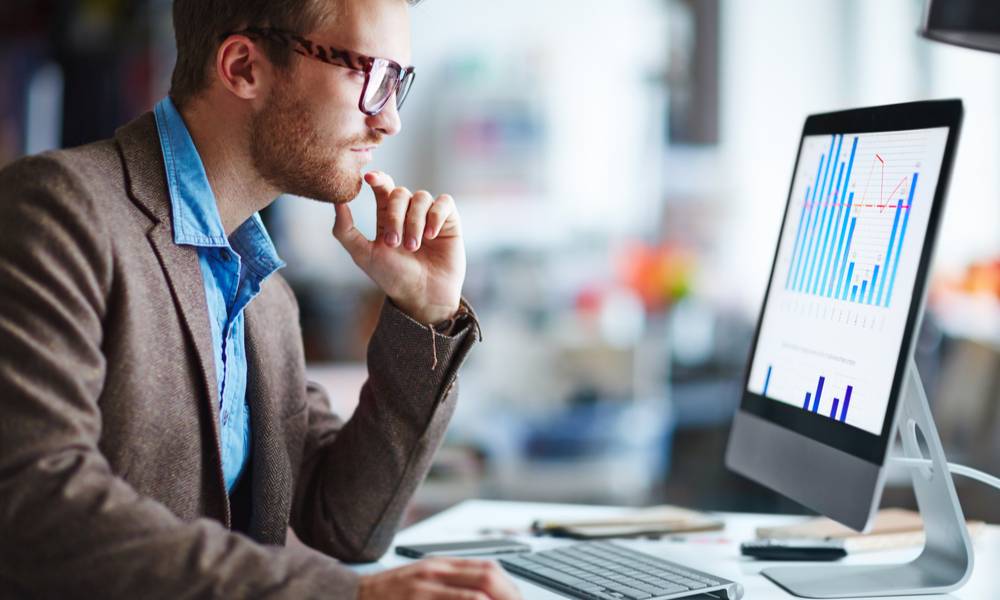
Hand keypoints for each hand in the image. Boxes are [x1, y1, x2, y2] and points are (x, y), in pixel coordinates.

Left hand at [333, 171, 465, 324]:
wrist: (422, 295)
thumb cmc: (392, 277)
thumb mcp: (363, 255)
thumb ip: (345, 230)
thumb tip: (337, 202)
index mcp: (387, 216)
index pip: (382, 187)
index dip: (377, 179)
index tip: (369, 179)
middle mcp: (408, 212)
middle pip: (400, 193)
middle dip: (396, 217)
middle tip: (395, 243)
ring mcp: (429, 215)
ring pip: (421, 197)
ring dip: (414, 222)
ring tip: (414, 247)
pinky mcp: (449, 221)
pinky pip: (444, 203)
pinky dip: (435, 216)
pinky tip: (432, 236)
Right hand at [357, 557, 521, 599]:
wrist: (355, 595)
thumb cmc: (391, 593)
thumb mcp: (424, 578)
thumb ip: (452, 582)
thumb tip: (483, 592)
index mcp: (441, 564)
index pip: (488, 567)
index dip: (509, 586)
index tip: (518, 599)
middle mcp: (437, 570)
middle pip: (487, 577)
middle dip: (508, 595)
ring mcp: (426, 586)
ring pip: (474, 593)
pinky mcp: (417, 599)